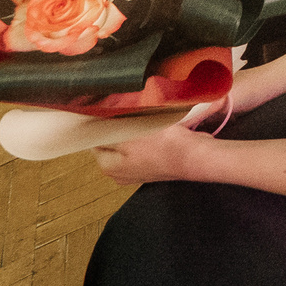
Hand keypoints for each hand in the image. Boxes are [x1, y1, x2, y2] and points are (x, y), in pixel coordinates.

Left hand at [90, 113, 214, 184]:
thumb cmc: (162, 146)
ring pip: (128, 145)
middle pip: (112, 144)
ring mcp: (138, 171)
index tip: (106, 112)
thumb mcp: (128, 135)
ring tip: (141, 119)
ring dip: (133, 132)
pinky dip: (146, 138)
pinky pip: (143, 148)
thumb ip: (108, 132)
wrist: (193, 155)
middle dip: (117, 128)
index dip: (100, 125)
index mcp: (109, 167)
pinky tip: (154, 129)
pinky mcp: (153, 166)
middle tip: (125, 113)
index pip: (95, 142)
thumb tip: (92, 126)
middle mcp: (120, 173)